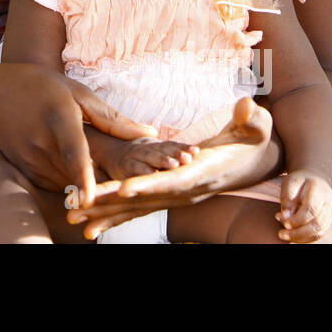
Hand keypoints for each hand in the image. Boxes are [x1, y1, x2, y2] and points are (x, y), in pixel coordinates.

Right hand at [0, 63, 156, 206]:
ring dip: (90, 183)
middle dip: (105, 182)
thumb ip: (111, 117)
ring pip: (70, 182)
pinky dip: (71, 180)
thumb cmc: (38, 87)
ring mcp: (31, 159)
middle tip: (134, 182)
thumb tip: (149, 132)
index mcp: (58, 117)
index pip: (74, 150)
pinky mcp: (26, 171)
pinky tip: (80, 170)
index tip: (93, 196)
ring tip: (109, 173)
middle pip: (78, 173)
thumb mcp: (75, 91)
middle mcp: (42, 142)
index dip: (83, 175)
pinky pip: (57, 183)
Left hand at [67, 97, 273, 238]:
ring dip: (105, 213)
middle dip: (111, 203)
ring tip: (74, 220)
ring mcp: (176, 196)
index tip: (124, 188)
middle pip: (145, 199)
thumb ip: (251, 118)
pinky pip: (139, 208)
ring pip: (136, 207)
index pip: (172, 181)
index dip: (149, 185)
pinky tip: (91, 224)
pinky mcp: (168, 196)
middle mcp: (185, 190)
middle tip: (80, 208)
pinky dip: (114, 215)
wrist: (254, 162)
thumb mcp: (257, 126)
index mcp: (202, 173)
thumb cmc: (254, 140)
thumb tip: (244, 106)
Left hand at [277, 168, 331, 242]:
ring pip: (319, 232)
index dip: (298, 219)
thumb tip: (285, 216)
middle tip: (281, 234)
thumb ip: (287, 199)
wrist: (314, 180)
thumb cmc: (299, 182)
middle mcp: (328, 204)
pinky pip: (318, 235)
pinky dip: (305, 238)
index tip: (284, 222)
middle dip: (299, 232)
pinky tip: (292, 237)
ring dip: (301, 237)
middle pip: (317, 223)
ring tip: (284, 235)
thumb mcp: (290, 183)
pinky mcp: (328, 222)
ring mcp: (330, 214)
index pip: (311, 209)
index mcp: (319, 190)